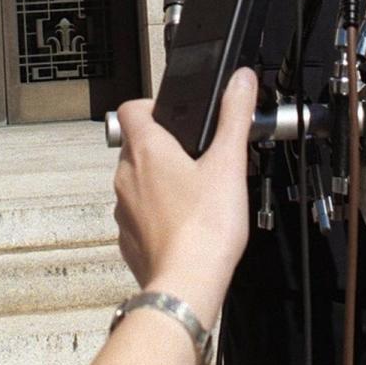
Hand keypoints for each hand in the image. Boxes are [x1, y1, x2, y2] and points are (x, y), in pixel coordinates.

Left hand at [113, 67, 257, 329]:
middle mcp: (127, 177)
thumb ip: (235, 115)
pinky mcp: (129, 238)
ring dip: (159, 179)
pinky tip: (187, 221)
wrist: (187, 284)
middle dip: (164, 144)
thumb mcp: (230, 161)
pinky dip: (158, 211)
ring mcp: (124, 210)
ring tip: (196, 188)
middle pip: (136, 145)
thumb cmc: (205, 226)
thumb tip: (241, 79)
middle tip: (198, 153)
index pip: (131, 108)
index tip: (175, 112)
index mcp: (147, 150)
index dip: (152, 104)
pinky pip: (139, 214)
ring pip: (137, 180)